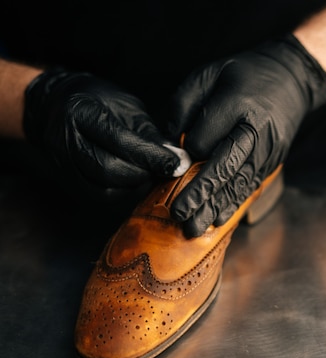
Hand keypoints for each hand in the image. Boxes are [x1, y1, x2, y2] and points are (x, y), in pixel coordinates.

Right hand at [23, 68, 185, 200]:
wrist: (57, 107)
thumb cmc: (99, 103)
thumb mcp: (128, 108)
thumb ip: (150, 134)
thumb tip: (177, 158)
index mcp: (82, 112)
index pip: (121, 141)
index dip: (153, 156)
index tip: (178, 164)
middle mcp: (66, 140)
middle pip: (109, 169)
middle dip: (144, 174)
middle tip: (165, 170)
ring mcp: (63, 164)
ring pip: (104, 189)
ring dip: (135, 187)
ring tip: (152, 175)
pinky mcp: (67, 181)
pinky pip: (99, 197)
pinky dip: (123, 194)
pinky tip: (137, 183)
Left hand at [168, 34, 325, 236]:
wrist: (291, 78)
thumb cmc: (244, 75)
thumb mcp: (209, 73)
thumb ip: (184, 104)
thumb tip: (169, 141)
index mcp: (238, 103)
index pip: (205, 136)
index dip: (186, 152)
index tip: (176, 158)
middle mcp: (256, 129)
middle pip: (225, 166)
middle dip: (200, 193)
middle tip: (178, 214)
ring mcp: (268, 148)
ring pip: (238, 183)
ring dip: (215, 207)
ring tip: (193, 229)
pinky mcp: (273, 160)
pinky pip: (250, 186)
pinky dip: (232, 205)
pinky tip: (216, 220)